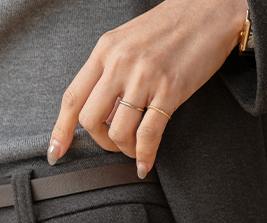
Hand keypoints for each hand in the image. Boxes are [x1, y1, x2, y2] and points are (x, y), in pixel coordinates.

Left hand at [47, 0, 247, 177]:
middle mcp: (119, 63)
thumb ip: (110, 71)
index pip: (72, 97)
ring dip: (123, 149)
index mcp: (104, 50)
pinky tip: (144, 163)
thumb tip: (101, 110)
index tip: (56, 152)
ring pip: (118, 131)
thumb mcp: (128, 41)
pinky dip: (144, 155)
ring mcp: (144, 77)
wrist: (211, 9)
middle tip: (113, 143)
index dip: (61, 131)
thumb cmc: (170, 27)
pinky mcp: (169, 90)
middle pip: (90, 119)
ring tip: (133, 149)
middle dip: (100, 141)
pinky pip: (148, 134)